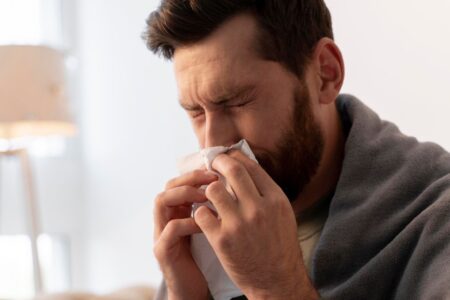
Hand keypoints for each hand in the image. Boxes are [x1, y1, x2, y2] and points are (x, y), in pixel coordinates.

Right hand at [153, 170, 217, 299]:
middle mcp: (166, 218)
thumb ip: (217, 208)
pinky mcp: (163, 251)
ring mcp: (161, 234)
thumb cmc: (209, 257)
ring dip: (185, 194)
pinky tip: (206, 223)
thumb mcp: (213, 227)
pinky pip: (171, 228)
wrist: (194, 290)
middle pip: (169, 185)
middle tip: (212, 178)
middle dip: (191, 178)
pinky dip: (189, 222)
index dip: (198, 172)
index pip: (181, 180)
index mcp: (179, 211)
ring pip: (161, 201)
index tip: (218, 170)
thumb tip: (237, 185)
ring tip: (206, 197)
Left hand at [193, 151, 318, 298]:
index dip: (234, 156)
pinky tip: (205, 216)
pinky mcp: (222, 240)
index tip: (226, 155)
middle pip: (232, 171)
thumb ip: (266, 192)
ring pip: (213, 190)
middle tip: (212, 163)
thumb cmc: (280, 247)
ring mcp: (239, 224)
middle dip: (218, 162)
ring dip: (208, 190)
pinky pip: (202, 213)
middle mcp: (259, 208)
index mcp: (276, 199)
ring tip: (208, 195)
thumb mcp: (282, 214)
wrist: (278, 281)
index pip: (251, 166)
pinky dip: (201, 212)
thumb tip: (246, 169)